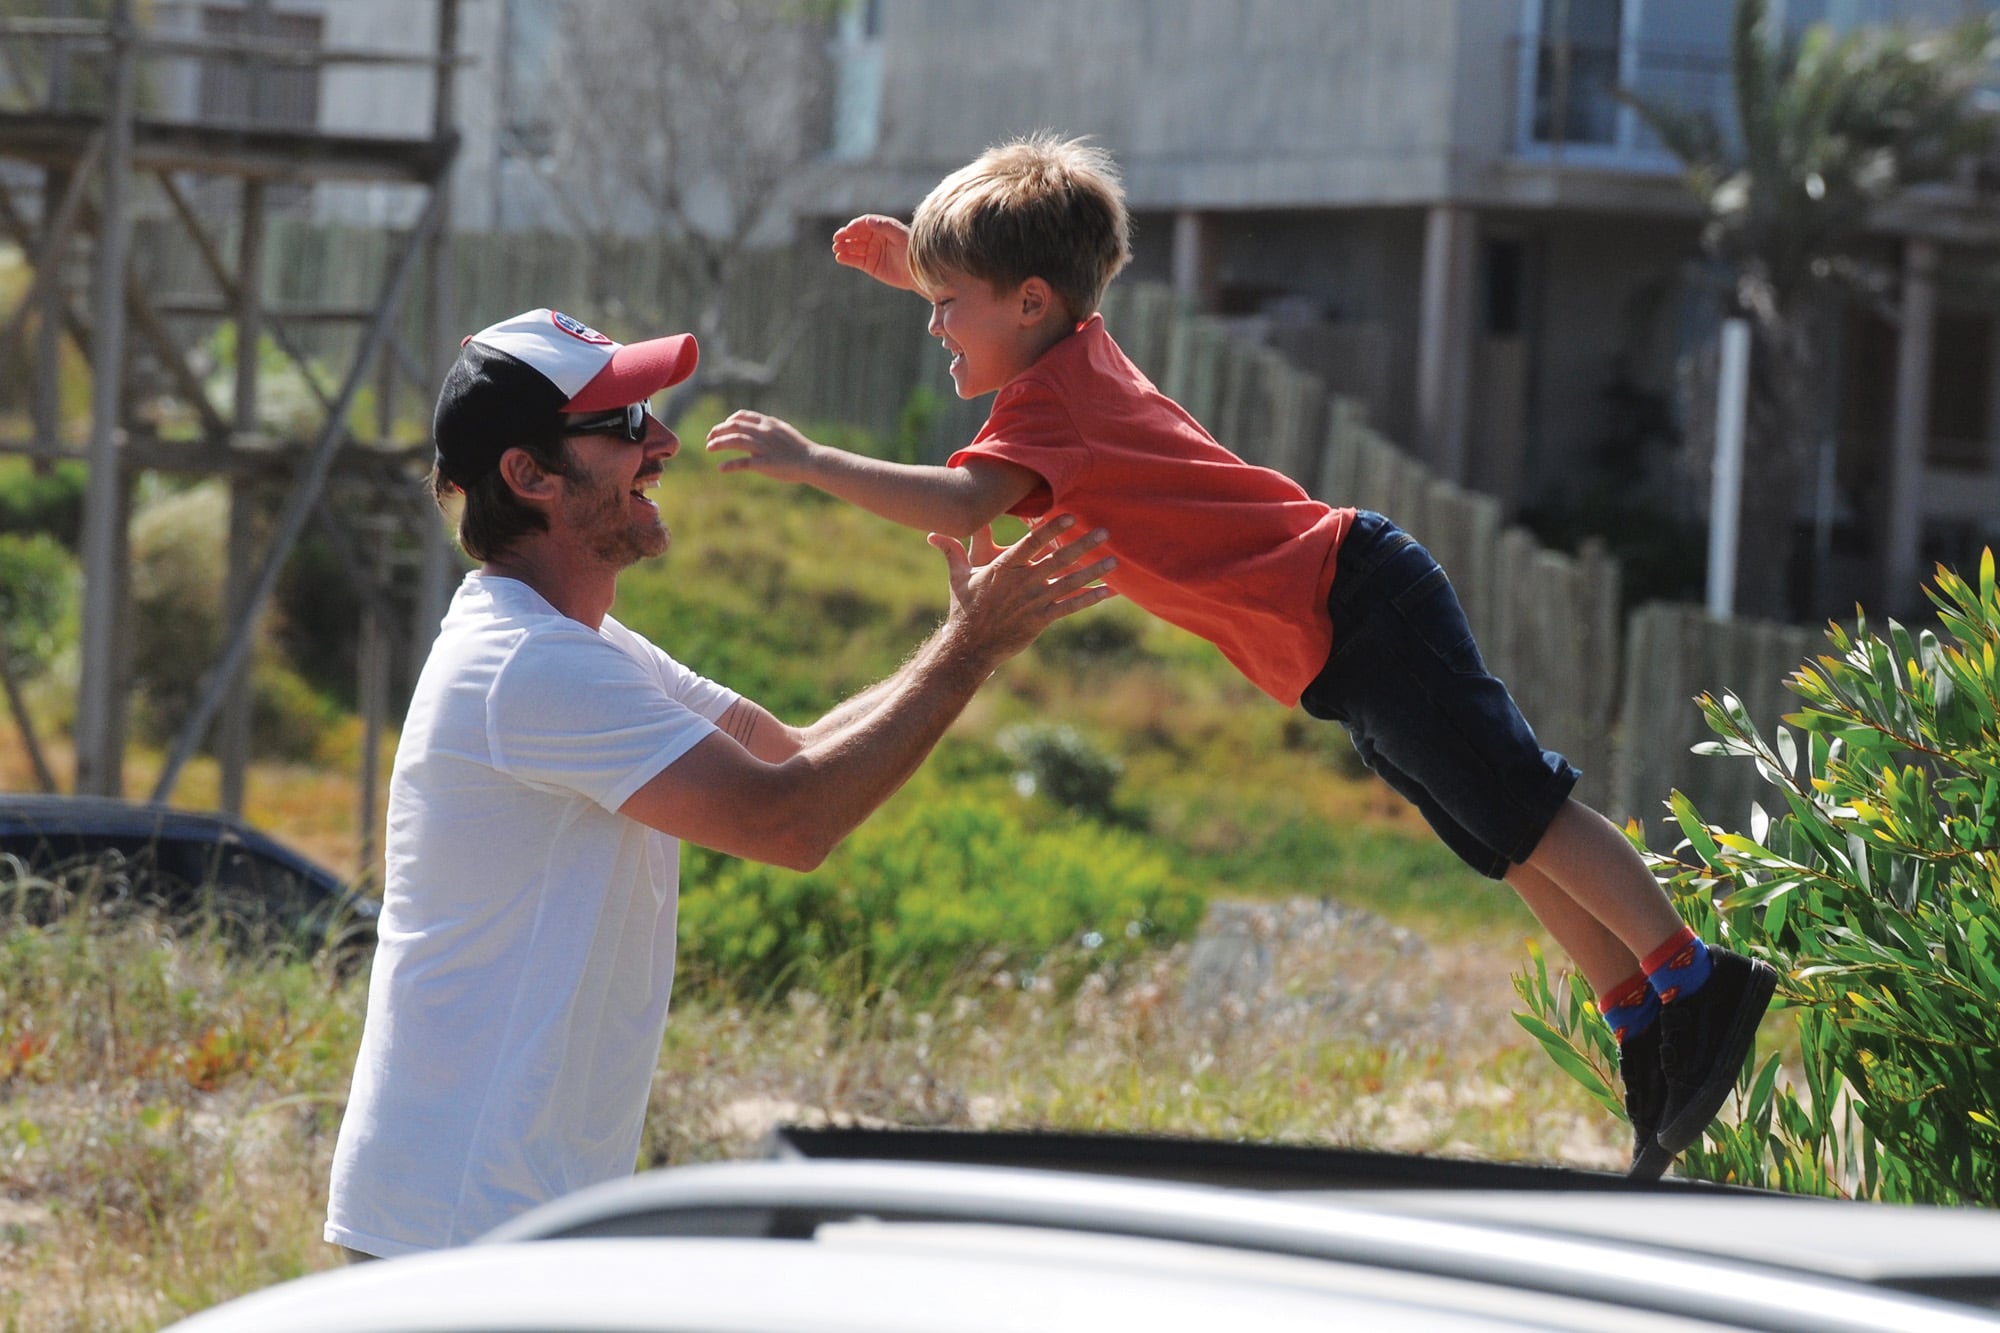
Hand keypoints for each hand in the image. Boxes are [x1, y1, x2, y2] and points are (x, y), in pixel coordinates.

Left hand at [705, 410, 817, 482]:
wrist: (812, 461)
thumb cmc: (799, 448)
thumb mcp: (783, 431)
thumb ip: (769, 428)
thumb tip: (757, 427)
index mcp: (768, 423)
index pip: (742, 416)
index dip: (728, 421)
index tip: (723, 428)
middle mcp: (763, 432)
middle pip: (734, 427)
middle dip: (718, 431)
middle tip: (710, 438)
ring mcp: (763, 447)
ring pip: (734, 441)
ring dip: (718, 444)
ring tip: (709, 448)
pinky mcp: (764, 463)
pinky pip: (742, 463)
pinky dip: (729, 465)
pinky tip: (721, 468)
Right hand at [832, 215, 918, 291]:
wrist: (918, 272)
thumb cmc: (912, 251)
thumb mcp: (900, 236)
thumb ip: (885, 227)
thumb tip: (868, 221)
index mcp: (882, 228)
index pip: (864, 224)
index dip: (854, 226)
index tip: (848, 229)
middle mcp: (875, 238)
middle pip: (855, 235)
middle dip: (845, 236)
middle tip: (837, 239)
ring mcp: (871, 252)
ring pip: (853, 247)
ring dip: (843, 247)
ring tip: (836, 248)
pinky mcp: (869, 265)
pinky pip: (855, 260)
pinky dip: (846, 258)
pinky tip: (839, 257)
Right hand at [930, 516, 1116, 665]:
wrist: (969, 646)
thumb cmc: (964, 608)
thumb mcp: (958, 577)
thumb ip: (952, 551)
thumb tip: (933, 534)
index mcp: (1004, 568)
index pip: (1031, 543)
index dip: (1051, 529)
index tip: (1070, 517)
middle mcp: (1022, 583)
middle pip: (1058, 560)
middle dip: (1082, 545)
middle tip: (1103, 532)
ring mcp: (1033, 602)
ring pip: (1069, 583)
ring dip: (1093, 571)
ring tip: (1114, 561)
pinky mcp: (1040, 620)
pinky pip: (1069, 608)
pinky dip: (1089, 599)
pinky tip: (1107, 592)